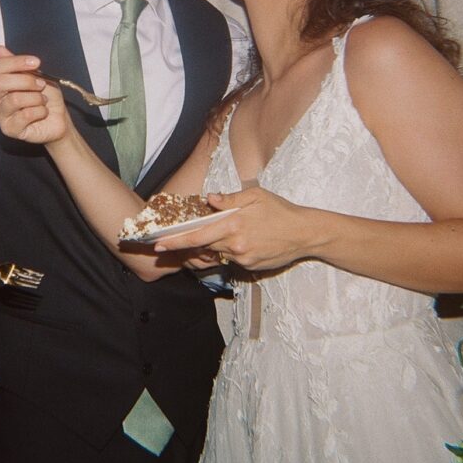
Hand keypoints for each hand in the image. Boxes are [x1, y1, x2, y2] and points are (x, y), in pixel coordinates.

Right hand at [0, 44, 70, 146]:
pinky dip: (40, 111)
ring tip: (43, 100)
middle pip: (0, 82)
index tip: (36, 62)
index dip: (16, 62)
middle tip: (41, 84)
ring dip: (36, 97)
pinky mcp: (9, 129)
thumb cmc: (44, 95)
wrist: (57, 118)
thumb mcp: (34, 74)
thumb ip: (16, 64)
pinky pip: (24, 115)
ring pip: (14, 99)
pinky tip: (42, 112)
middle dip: (26, 80)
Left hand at [179, 184, 311, 274]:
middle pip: (204, 246)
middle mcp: (235, 245)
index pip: (197, 235)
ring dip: (214, 245)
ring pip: (219, 252)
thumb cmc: (280, 210)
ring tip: (222, 233)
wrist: (304, 234)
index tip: (158, 244)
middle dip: (188, 245)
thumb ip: (230, 199)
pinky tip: (243, 239)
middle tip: (170, 243)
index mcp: (233, 224)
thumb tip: (208, 199)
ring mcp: (243, 258)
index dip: (176, 241)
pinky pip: (232, 258)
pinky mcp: (250, 267)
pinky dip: (230, 249)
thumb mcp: (256, 196)